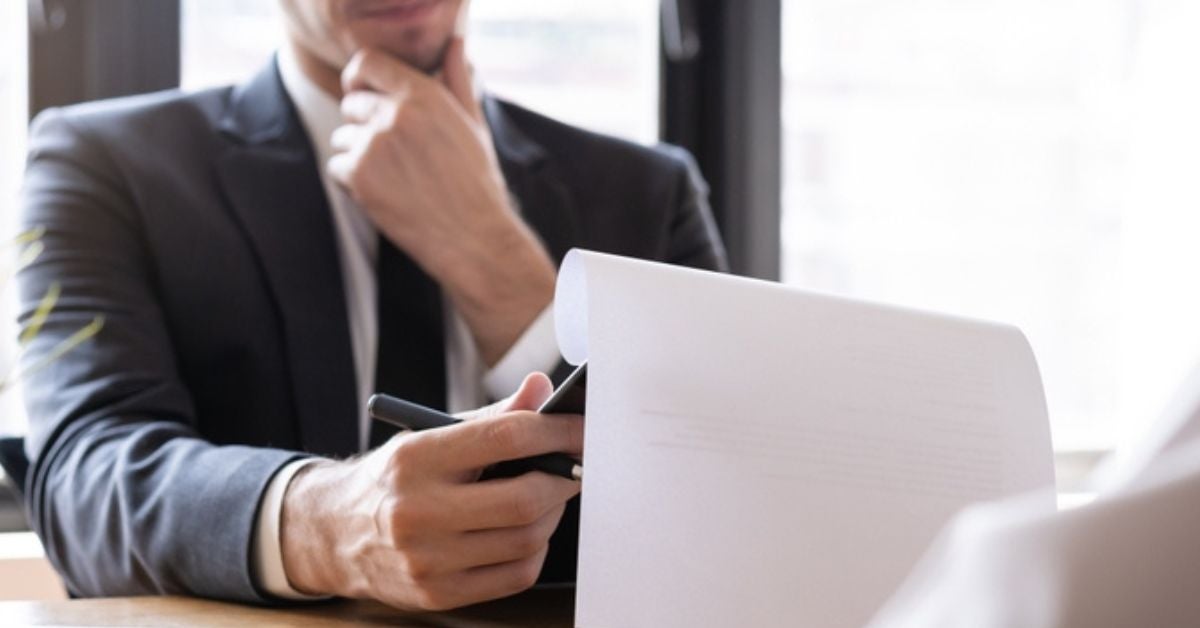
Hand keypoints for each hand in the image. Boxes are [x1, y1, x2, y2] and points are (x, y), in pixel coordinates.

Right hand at [279, 373, 582, 610]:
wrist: (334, 532)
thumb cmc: (396, 478)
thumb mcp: (430, 435)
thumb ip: (492, 417)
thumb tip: (543, 389)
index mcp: (416, 458)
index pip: (505, 437)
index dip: (557, 431)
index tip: (582, 428)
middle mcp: (417, 510)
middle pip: (523, 497)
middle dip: (563, 479)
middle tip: (575, 466)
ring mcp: (426, 559)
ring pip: (525, 538)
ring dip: (552, 514)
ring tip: (547, 496)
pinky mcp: (437, 593)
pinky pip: (516, 574)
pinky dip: (535, 549)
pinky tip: (526, 531)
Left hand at [328, 38, 555, 365]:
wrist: (475, 237)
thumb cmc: (477, 183)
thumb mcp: (473, 125)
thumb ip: (457, 80)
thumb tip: (456, 46)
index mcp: (424, 95)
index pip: (367, 63)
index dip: (359, 78)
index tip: (363, 94)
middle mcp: (396, 113)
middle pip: (351, 104)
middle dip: (364, 126)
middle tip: (393, 155)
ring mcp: (374, 144)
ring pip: (342, 138)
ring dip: (358, 156)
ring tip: (394, 179)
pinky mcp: (360, 175)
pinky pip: (337, 167)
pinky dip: (353, 183)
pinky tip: (384, 194)